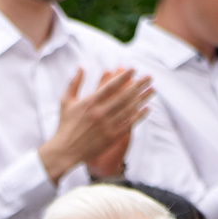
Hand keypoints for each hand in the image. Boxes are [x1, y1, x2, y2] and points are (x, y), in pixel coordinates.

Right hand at [40, 67, 152, 183]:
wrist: (65, 150)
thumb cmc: (65, 125)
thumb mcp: (66, 101)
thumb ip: (74, 83)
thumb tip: (80, 67)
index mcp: (89, 103)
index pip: (110, 86)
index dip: (123, 77)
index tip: (133, 69)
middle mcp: (100, 113)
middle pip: (124, 96)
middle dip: (138, 85)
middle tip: (149, 77)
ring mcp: (107, 126)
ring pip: (129, 109)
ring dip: (142, 99)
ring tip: (152, 90)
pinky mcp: (111, 137)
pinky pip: (128, 124)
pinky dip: (138, 116)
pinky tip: (147, 108)